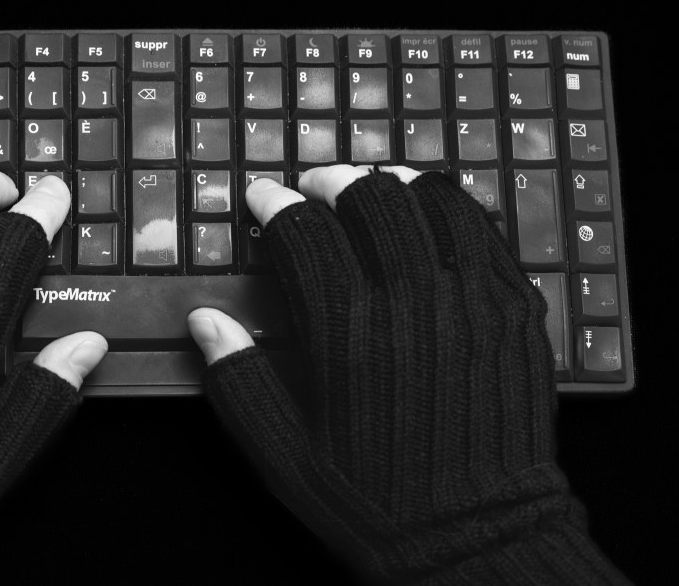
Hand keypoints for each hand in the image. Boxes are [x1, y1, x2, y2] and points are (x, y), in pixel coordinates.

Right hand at [187, 165, 625, 582]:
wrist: (478, 539)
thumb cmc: (373, 498)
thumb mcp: (283, 453)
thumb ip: (238, 379)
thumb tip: (205, 321)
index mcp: (346, 331)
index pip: (303, 232)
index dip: (275, 204)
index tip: (262, 197)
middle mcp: (410, 301)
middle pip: (369, 199)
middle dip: (332, 181)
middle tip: (315, 185)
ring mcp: (471, 299)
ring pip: (431, 203)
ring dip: (392, 183)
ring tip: (371, 185)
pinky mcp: (514, 309)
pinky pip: (483, 231)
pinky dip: (449, 208)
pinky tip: (431, 213)